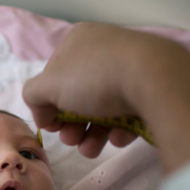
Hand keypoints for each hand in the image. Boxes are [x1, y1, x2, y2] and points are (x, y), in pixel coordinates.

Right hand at [22, 22, 179, 157]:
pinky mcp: (153, 87)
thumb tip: (43, 113)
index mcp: (78, 40)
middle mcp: (105, 50)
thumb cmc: (95, 77)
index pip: (53, 75)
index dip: (48, 103)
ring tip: (90, 149)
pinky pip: (129, 111)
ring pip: (102, 108)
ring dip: (91, 134)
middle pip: (78, 95)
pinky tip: (118, 138)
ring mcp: (131, 67)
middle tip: (71, 140)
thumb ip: (33, 96)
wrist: (157, 80)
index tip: (50, 125)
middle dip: (71, 125)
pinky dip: (119, 128)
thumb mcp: (48, 86)